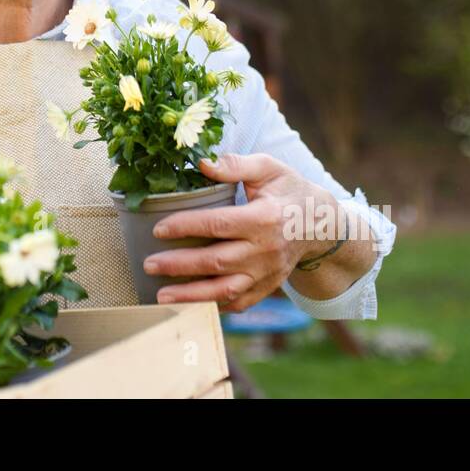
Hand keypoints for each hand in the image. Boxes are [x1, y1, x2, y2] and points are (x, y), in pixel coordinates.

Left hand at [141, 153, 337, 312]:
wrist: (321, 224)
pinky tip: (188, 305)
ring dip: (191, 296)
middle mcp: (266, 250)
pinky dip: (213, 307)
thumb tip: (202, 163)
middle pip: (216, 262)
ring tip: (161, 296)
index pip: (218, 225)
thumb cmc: (288, 191)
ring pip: (225, 290)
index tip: (158, 229)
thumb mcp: (269, 168)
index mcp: (264, 218)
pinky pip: (238, 303)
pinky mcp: (267, 287)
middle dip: (179, 265)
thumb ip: (236, 165)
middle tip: (148, 264)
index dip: (186, 227)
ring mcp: (268, 273)